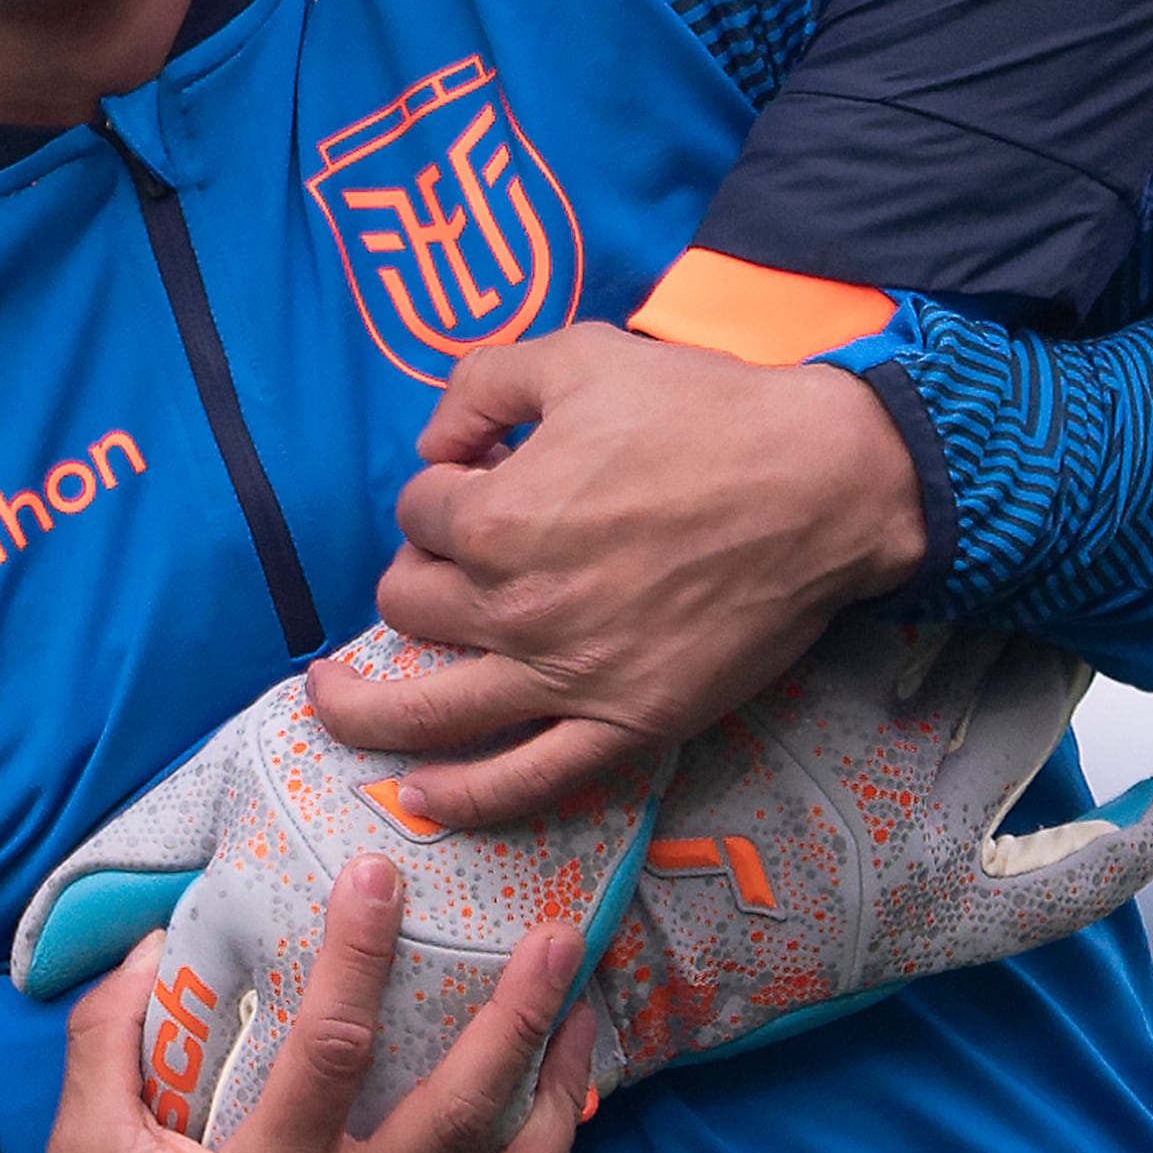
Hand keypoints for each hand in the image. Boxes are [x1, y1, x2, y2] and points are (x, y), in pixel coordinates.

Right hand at [23, 856, 601, 1152]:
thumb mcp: (80, 1149)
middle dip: (523, 1016)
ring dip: (559, 1101)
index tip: (379, 874)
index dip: (361, 951)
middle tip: (561, 939)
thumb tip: (148, 946)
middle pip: (463, 1110)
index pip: (333, 1044)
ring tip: (581, 1027)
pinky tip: (547, 1130)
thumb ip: (108, 1038)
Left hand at [304, 322, 924, 829]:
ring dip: (364, 710)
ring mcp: (567, 676)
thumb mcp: (581, 353)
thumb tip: (437, 440)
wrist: (824, 484)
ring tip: (328, 705)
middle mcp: (516, 606)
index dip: (443, 487)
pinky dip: (464, 798)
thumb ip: (483, 383)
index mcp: (498, 516)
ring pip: (429, 709)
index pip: (420, 511)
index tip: (481, 476)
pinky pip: (524, 780)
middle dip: (415, 573)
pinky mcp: (624, 724)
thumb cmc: (706, 412)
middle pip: (408, 604)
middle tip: (451, 559)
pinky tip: (419, 799)